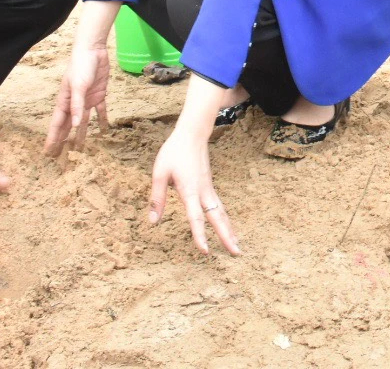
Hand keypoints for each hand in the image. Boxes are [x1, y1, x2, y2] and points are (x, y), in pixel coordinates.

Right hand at [43, 41, 110, 156]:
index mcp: (64, 101)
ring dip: (81, 134)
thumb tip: (73, 126)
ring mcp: (86, 100)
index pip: (57, 124)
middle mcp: (74, 103)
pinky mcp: (99, 95)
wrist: (94, 51)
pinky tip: (103, 131)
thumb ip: (77, 105)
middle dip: (64, 141)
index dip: (52, 139)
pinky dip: (101, 120)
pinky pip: (100, 111)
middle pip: (68, 126)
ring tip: (80, 149)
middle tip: (61, 157)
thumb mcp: (78, 86)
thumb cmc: (81, 66)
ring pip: (83, 122)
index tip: (48, 153)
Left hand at [149, 124, 240, 256]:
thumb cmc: (174, 152)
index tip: (205, 251)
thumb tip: (153, 222)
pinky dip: (225, 220)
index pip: (196, 217)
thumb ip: (157, 198)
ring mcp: (208, 189)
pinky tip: (227, 228)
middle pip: (217, 218)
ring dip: (229, 230)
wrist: (192, 134)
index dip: (200, 235)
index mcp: (190, 190)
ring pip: (221, 213)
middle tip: (237, 254)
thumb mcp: (159, 173)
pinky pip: (219, 207)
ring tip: (236, 247)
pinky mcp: (209, 187)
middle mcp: (203, 192)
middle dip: (227, 236)